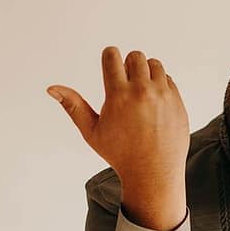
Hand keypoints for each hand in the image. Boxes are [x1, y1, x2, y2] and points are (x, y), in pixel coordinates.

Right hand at [46, 46, 189, 197]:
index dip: (109, 58)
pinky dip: (160, 85)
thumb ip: (73, 106)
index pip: (112, 56)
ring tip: (139, 90)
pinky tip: (153, 101)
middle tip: (125, 83)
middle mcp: (142, 92)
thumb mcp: (92, 132)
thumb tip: (51, 89)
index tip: (110, 67)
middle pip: (135, 56)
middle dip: (128, 65)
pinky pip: (168, 80)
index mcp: (118, 96)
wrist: (153, 174)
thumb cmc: (120, 154)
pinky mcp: (178, 103)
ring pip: (154, 64)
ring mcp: (163, 97)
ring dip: (146, 72)